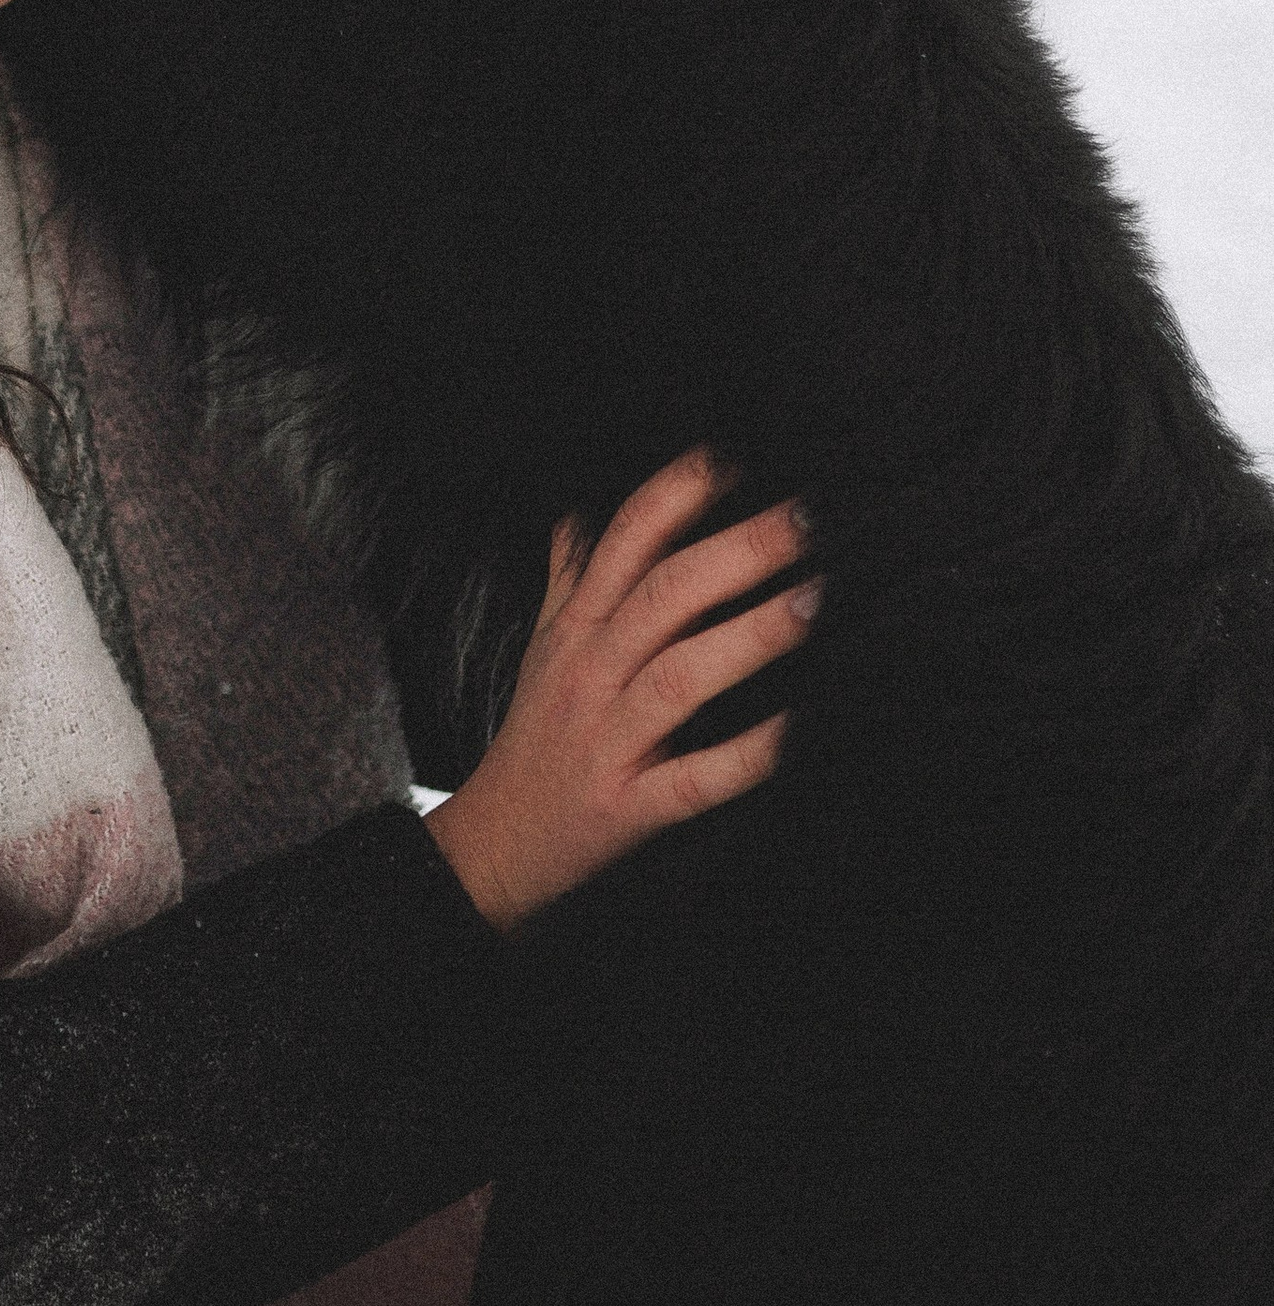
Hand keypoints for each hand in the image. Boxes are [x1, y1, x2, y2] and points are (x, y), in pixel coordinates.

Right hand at [423, 450, 814, 931]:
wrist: (494, 848)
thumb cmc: (532, 741)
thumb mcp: (541, 651)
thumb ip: (567, 580)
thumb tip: (577, 515)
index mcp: (576, 630)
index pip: (624, 542)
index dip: (676, 494)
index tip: (734, 457)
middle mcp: (590, 673)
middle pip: (663, 596)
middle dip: (736, 550)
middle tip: (805, 517)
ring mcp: (610, 740)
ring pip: (679, 675)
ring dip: (748, 635)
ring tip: (812, 599)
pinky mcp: (631, 806)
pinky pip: (695, 777)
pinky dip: (746, 755)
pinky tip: (797, 730)